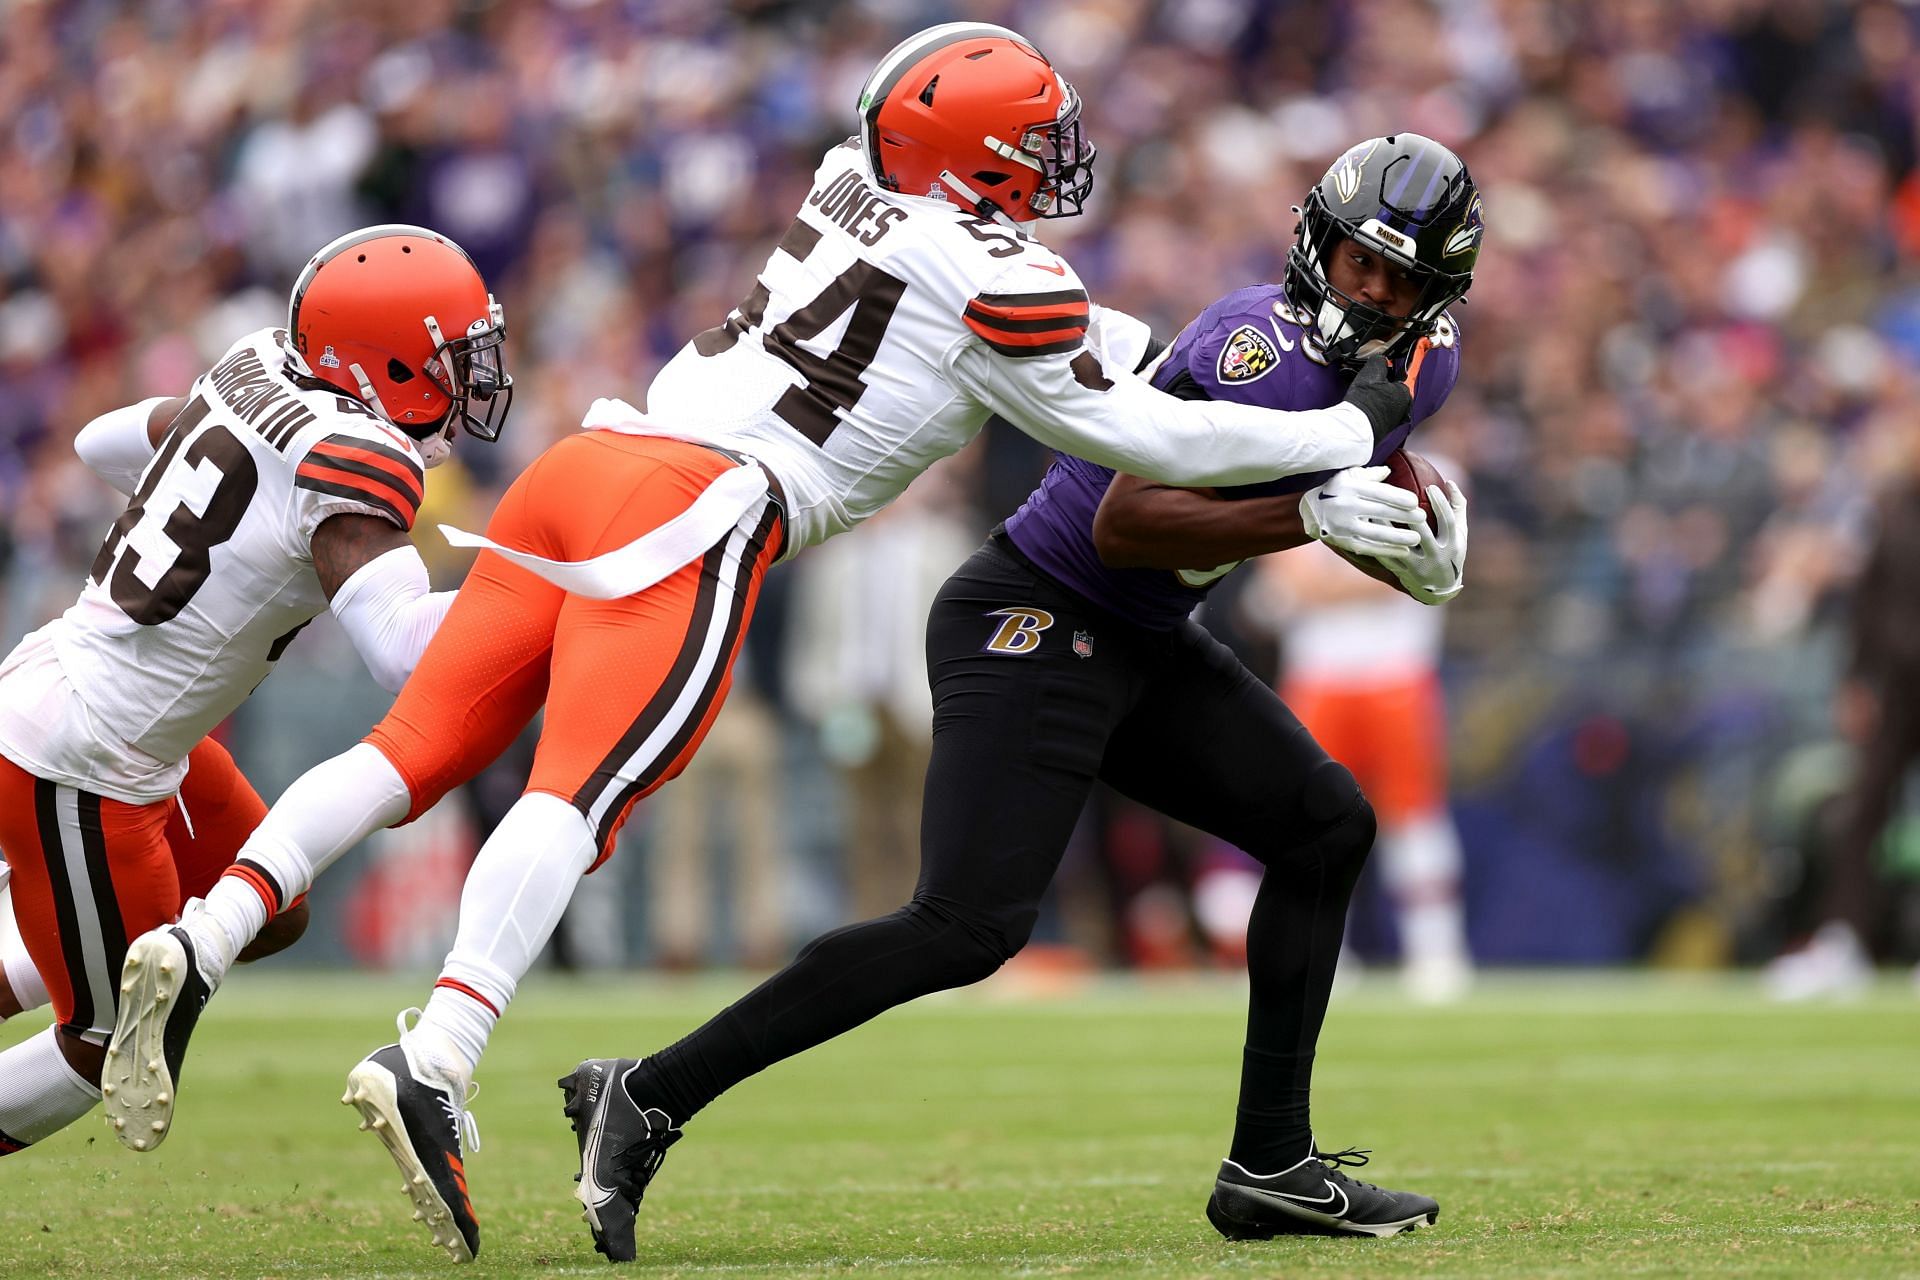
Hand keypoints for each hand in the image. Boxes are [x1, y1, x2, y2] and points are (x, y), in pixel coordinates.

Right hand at [1299, 466, 1423, 559]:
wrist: (1310, 510)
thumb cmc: (1336, 489)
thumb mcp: (1348, 475)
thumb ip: (1369, 474)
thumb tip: (1389, 470)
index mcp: (1349, 487)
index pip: (1378, 492)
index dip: (1398, 498)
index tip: (1415, 501)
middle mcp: (1345, 506)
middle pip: (1380, 512)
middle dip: (1403, 516)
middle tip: (1422, 518)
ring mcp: (1343, 526)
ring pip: (1376, 533)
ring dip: (1398, 537)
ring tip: (1416, 538)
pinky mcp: (1344, 542)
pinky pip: (1368, 547)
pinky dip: (1387, 551)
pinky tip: (1403, 551)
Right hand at [1341, 355, 1411, 441]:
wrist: (1353, 431)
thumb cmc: (1363, 405)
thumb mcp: (1371, 373)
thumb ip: (1379, 362)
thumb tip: (1382, 362)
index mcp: (1406, 391)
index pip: (1414, 366)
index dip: (1418, 351)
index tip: (1424, 343)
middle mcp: (1405, 404)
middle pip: (1399, 381)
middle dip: (1388, 374)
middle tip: (1373, 372)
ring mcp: (1396, 415)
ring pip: (1389, 393)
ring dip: (1379, 388)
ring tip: (1364, 389)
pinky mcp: (1386, 423)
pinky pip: (1383, 404)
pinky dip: (1375, 399)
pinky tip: (1364, 400)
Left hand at [1383, 480, 1468, 604]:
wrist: (1441, 588)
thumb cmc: (1451, 552)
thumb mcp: (1460, 533)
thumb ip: (1457, 507)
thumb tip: (1450, 481)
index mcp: (1452, 544)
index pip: (1447, 521)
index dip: (1440, 503)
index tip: (1431, 487)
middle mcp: (1437, 555)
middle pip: (1423, 533)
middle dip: (1411, 515)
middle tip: (1398, 495)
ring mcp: (1420, 566)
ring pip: (1402, 546)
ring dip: (1389, 528)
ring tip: (1377, 509)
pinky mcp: (1405, 572)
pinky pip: (1389, 558)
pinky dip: (1378, 544)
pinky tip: (1368, 529)